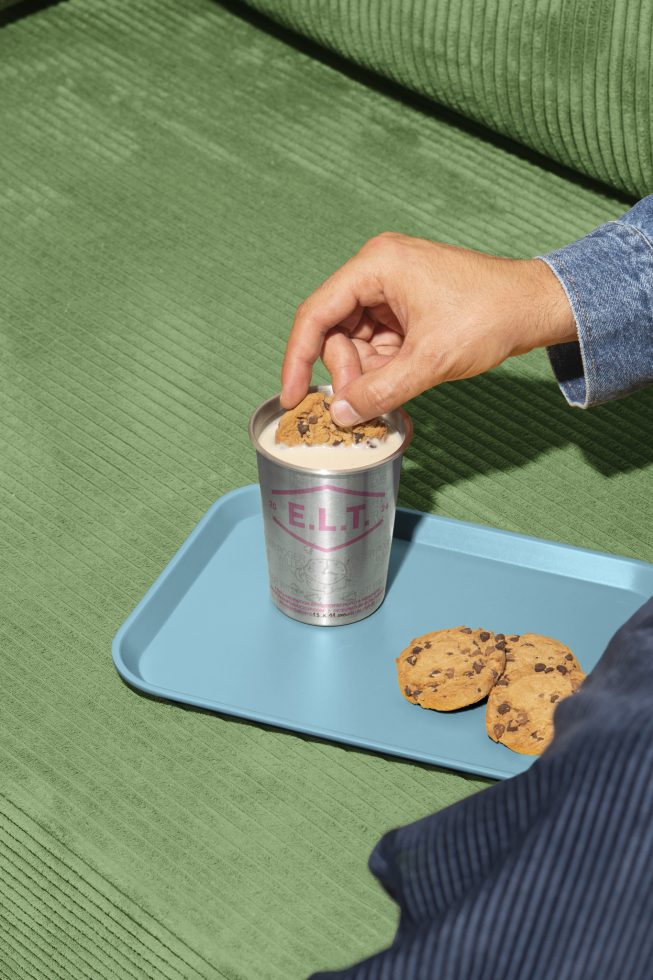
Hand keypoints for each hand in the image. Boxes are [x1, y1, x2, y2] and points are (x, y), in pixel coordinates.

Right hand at [280, 233, 576, 424]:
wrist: (536, 307)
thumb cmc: (490, 316)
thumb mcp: (430, 360)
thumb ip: (380, 390)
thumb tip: (341, 415)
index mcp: (376, 265)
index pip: (316, 313)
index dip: (298, 358)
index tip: (292, 397)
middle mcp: (378, 271)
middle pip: (335, 331)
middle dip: (346, 373)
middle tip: (362, 406)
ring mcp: (392, 290)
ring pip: (356, 342)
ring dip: (367, 375)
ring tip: (390, 396)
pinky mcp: (406, 308)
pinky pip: (378, 345)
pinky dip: (383, 371)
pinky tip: (397, 389)